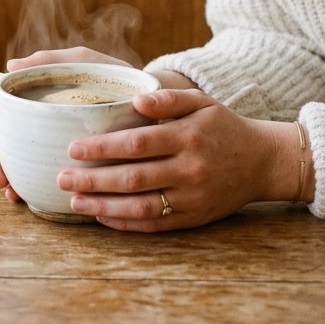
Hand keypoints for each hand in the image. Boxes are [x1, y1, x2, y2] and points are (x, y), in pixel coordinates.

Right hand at [0, 47, 134, 202]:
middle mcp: (43, 120)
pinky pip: (42, 179)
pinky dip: (26, 187)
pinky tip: (20, 195)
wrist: (154, 104)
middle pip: (6, 132)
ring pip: (19, 159)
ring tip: (3, 184)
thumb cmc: (115, 77)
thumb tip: (11, 66)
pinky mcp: (72, 167)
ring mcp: (54, 144)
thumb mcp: (84, 62)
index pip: (7, 100)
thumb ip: (51, 61)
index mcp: (42, 94)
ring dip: (4, 171)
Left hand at [56, 89, 303, 231]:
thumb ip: (168, 98)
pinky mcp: (194, 218)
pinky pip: (155, 225)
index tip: (73, 148)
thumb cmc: (224, 126)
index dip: (103, 148)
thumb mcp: (201, 102)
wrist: (263, 161)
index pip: (137, 144)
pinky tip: (103, 217)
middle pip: (133, 178)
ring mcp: (192, 197)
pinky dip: (126, 223)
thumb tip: (136, 99)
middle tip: (62, 178)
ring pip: (141, 206)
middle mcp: (189, 169)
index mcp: (188, 136)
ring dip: (104, 206)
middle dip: (93, 180)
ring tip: (74, 202)